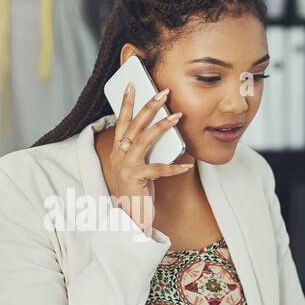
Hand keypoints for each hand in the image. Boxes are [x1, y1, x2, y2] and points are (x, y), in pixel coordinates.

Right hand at [108, 81, 194, 232]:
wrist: (129, 219)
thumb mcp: (138, 167)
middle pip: (133, 125)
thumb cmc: (137, 192)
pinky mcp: (135, 180)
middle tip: (162, 92)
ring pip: (143, 140)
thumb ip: (145, 150)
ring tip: (177, 116)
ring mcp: (125, 168)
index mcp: (118, 151)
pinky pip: (157, 170)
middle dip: (148, 106)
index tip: (132, 84)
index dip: (125, 102)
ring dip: (162, 126)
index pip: (121, 121)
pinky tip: (187, 165)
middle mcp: (119, 156)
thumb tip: (165, 129)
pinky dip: (173, 167)